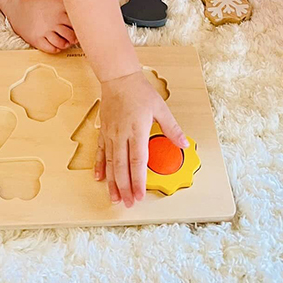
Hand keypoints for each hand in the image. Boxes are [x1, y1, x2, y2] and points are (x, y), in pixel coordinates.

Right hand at [94, 70, 188, 206]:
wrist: (118, 78)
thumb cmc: (139, 91)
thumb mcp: (160, 107)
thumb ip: (172, 128)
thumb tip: (183, 143)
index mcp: (137, 130)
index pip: (138, 161)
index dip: (138, 180)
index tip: (140, 195)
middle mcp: (122, 134)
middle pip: (122, 167)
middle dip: (124, 187)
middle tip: (127, 204)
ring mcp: (111, 134)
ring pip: (110, 163)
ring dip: (112, 182)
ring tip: (114, 198)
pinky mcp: (104, 131)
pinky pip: (101, 152)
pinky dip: (100, 166)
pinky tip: (99, 178)